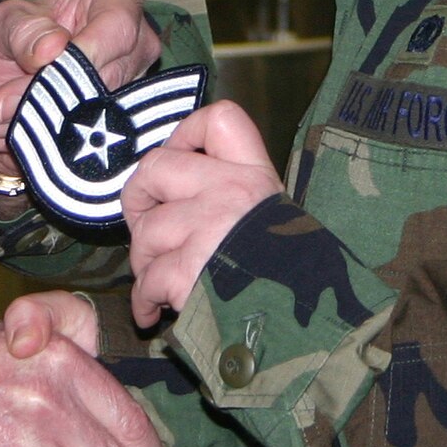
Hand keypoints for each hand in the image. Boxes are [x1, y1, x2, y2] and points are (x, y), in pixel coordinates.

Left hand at [0, 0, 160, 173]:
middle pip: (105, 78)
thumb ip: (22, 30)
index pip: (117, 27)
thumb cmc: (13, 36)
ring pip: (93, 116)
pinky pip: (83, 142)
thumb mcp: (4, 22)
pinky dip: (34, 141)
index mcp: (115, 0)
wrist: (1, 82)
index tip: (40, 68)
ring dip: (34, 121)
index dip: (84, 52)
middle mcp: (135, 45)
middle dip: (45, 96)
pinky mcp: (116, 127)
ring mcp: (131, 89)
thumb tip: (52, 47)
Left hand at [123, 101, 280, 328]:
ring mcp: (209, 228)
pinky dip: (144, 298)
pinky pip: (146, 278)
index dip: (184, 133)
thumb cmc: (289, 276)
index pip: (218, 120)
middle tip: (146, 222)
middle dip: (138, 198)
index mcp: (254, 176)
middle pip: (155, 166)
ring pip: (146, 229)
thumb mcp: (273, 219)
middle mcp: (232, 192)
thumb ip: (233, 198)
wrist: (308, 326)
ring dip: (143, 259)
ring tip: (158, 276)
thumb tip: (173, 198)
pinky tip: (153, 309)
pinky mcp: (189, 270)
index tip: (178, 158)